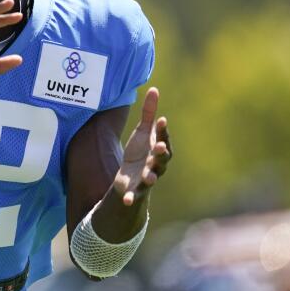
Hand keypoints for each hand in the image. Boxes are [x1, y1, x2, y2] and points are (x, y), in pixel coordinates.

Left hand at [113, 87, 171, 205]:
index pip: (163, 138)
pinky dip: (131, 198)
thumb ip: (148, 112)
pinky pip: (135, 195)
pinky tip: (126, 201)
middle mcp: (156, 164)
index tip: (161, 120)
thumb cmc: (140, 151)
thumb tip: (154, 89)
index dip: (163, 131)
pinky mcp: (136, 190)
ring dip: (151, 177)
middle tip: (159, 147)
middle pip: (162, 159)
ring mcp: (147, 178)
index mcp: (158, 149)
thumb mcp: (143, 131)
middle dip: (161, 154)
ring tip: (149, 177)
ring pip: (151, 178)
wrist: (131, 177)